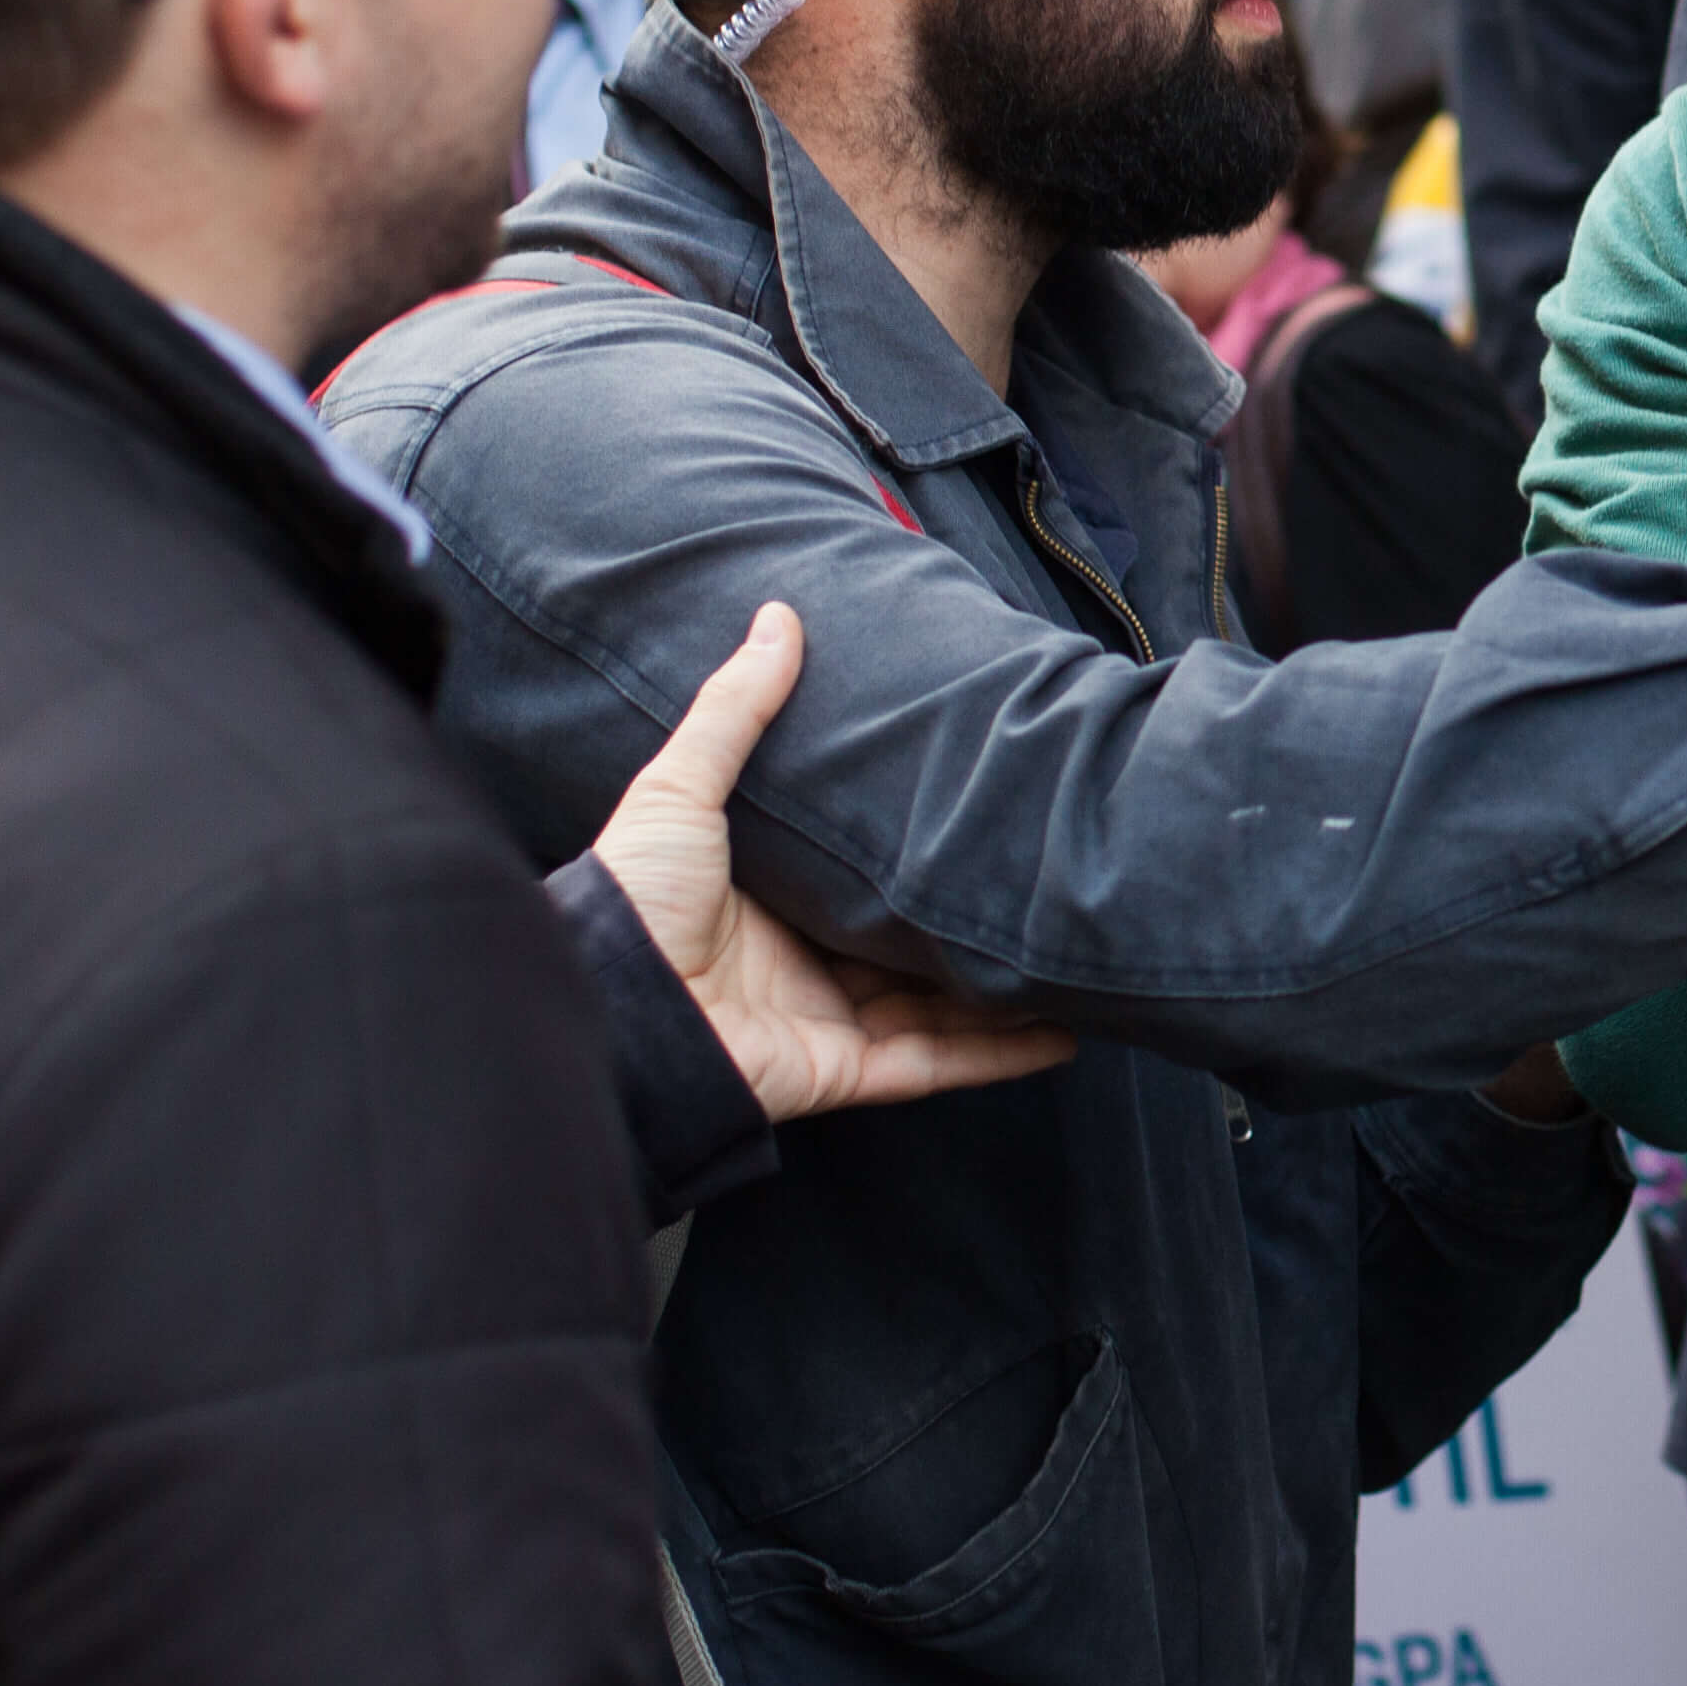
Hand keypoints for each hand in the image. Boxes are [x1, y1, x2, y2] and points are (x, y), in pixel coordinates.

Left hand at [582, 606, 1078, 1124]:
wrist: (607, 1005)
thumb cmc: (630, 898)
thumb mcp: (679, 788)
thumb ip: (736, 710)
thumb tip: (779, 615)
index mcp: (771, 903)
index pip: (860, 880)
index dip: (915, 851)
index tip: (975, 811)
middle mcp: (804, 965)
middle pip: (910, 946)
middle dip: (974, 924)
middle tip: (1043, 881)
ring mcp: (827, 1022)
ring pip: (940, 1009)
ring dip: (1006, 992)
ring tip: (1079, 959)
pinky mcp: (843, 1070)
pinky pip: (936, 1064)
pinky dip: (1000, 1054)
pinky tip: (1062, 1032)